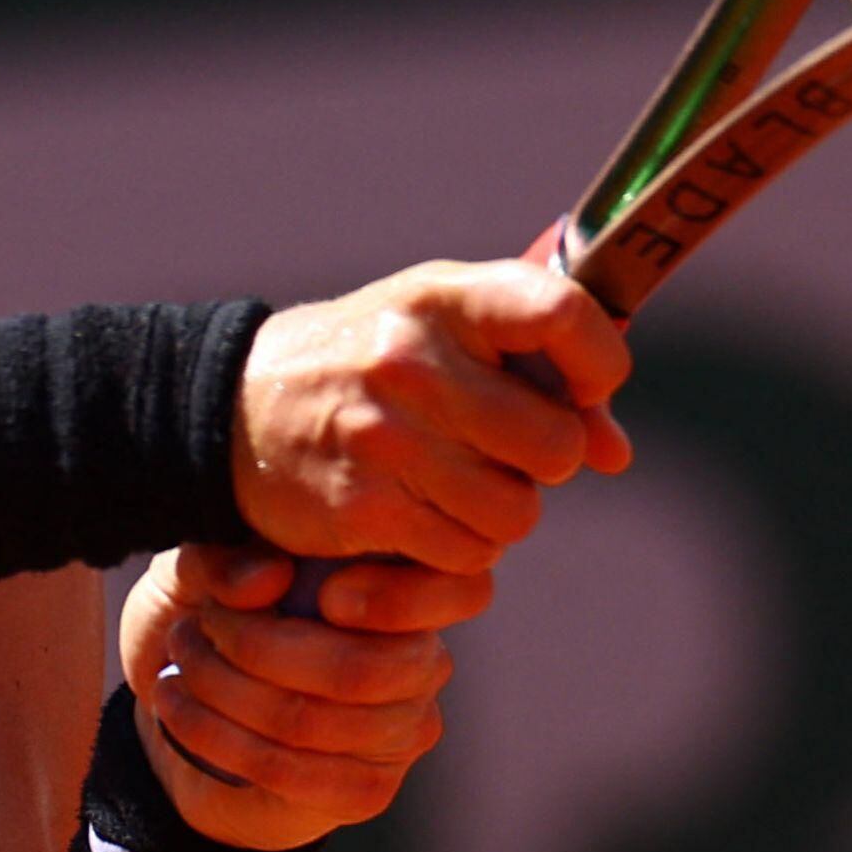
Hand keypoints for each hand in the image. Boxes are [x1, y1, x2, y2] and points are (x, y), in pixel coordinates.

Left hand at [120, 543, 497, 849]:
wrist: (183, 704)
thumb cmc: (206, 615)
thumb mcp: (195, 571)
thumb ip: (225, 559)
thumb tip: (272, 577)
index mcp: (407, 589)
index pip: (452, 592)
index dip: (388, 597)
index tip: (306, 588)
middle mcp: (425, 662)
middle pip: (357, 670)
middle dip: (254, 648)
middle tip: (195, 628)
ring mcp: (404, 734)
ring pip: (308, 721)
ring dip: (222, 692)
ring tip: (180, 666)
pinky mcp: (368, 792)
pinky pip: (291, 772)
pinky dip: (218, 738)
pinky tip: (179, 711)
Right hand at [231, 260, 631, 573]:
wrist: (237, 409)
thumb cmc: (370, 363)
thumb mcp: (442, 328)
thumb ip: (537, 369)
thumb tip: (615, 452)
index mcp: (441, 298)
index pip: (561, 313)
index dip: (600, 362)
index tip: (588, 388)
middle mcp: (410, 360)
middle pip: (555, 444)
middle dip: (544, 460)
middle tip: (502, 449)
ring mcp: (384, 436)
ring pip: (517, 512)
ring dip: (501, 511)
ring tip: (458, 482)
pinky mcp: (363, 506)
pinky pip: (466, 553)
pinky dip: (457, 545)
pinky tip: (422, 512)